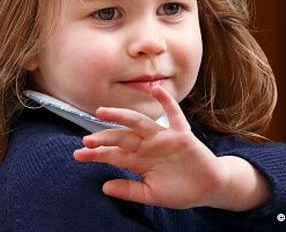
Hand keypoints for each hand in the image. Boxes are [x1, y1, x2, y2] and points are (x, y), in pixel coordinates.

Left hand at [73, 85, 269, 210]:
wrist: (208, 189)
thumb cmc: (179, 191)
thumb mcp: (151, 195)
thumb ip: (129, 190)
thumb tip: (104, 187)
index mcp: (139, 160)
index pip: (113, 154)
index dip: (96, 154)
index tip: (77, 154)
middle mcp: (148, 145)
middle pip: (122, 137)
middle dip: (104, 137)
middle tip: (87, 140)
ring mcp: (164, 138)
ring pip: (139, 122)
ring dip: (121, 116)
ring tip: (103, 111)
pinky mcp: (181, 135)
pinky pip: (174, 115)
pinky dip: (166, 102)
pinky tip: (156, 89)